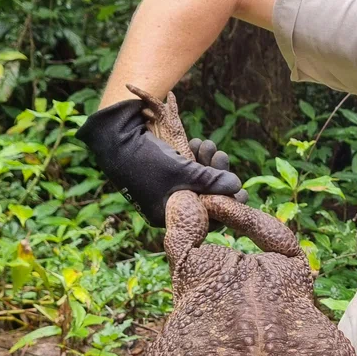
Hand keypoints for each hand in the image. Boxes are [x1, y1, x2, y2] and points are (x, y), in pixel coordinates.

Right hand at [75, 99, 244, 226]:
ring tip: (209, 145)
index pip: (206, 218)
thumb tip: (237, 187)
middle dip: (217, 176)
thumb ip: (211, 181)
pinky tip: (199, 143)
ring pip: (197, 181)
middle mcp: (167, 206)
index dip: (226, 204)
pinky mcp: (164, 172)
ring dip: (207, 163)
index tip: (243, 192)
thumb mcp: (183, 172)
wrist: (113, 137)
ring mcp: (165, 189)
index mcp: (168, 216)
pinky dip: (195, 158)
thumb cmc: (147, 160)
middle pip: (203, 197)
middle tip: (223, 157)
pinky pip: (187, 171)